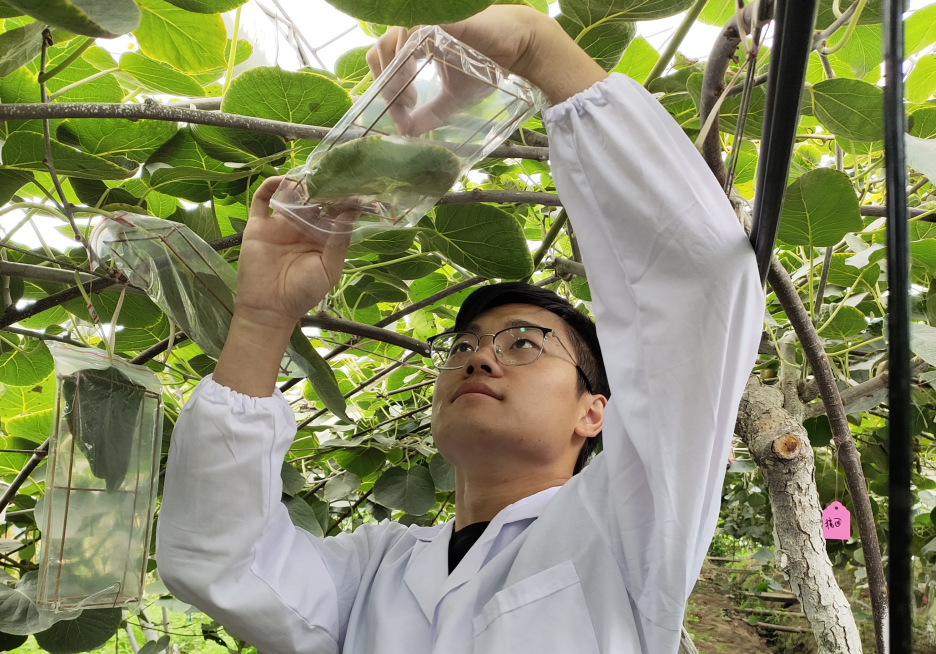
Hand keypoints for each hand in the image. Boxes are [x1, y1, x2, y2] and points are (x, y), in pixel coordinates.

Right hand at [234, 176, 354, 331]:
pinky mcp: (259, 224)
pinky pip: (262, 199)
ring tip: (311, 174)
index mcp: (322, 237)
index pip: (334, 212)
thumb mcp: (329, 268)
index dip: (343, 199)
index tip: (353, 185)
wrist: (269, 308)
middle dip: (323, 186)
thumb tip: (351, 211)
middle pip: (314, 199)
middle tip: (333, 171)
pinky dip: (270, 186)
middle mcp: (303, 227)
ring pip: (290, 195)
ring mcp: (280, 224)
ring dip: (300, 184)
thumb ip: (339, 241)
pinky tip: (282, 180)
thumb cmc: (303, 292)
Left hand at [366, 5, 607, 114]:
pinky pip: (410, 30)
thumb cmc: (486, 66)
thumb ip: (430, 114)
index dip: (384, 87)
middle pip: (379, 52)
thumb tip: (407, 133)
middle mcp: (416, 31)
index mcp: (415, 45)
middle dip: (385, 83)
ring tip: (411, 95)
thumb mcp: (453, 98)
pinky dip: (406, 54)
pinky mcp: (439, 18)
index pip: (383, 61)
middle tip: (406, 105)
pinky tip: (416, 73)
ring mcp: (426, 21)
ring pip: (389, 41)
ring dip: (393, 72)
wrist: (518, 50)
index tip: (402, 111)